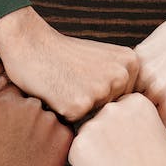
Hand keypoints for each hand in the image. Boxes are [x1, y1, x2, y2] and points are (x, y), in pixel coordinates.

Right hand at [0, 8, 136, 121]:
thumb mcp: (103, 58)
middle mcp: (121, 76)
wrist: (28, 42)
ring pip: (94, 119)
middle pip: (112, 111)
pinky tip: (55, 92)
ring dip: (78, 110)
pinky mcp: (79, 105)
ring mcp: (101, 91)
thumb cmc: (63, 54)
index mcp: (131, 63)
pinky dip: (62, 113)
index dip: (102, 93)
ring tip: (65, 85)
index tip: (86, 75)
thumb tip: (137, 114)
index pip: (125, 99)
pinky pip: (74, 123)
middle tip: (72, 80)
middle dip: (92, 105)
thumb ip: (122, 80)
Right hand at [0, 83, 70, 165]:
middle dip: (29, 113)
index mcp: (6, 103)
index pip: (13, 87)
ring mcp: (50, 121)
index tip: (13, 112)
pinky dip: (56, 140)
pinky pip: (63, 130)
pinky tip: (42, 156)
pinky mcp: (66, 137)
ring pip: (50, 114)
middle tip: (21, 137)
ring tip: (31, 150)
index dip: (13, 101)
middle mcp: (30, 107)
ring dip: (43, 126)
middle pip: (34, 99)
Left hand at [68, 93, 165, 165]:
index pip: (120, 111)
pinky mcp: (78, 147)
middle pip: (101, 121)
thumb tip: (121, 118)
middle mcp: (114, 108)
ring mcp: (94, 126)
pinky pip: (77, 154)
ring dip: (96, 152)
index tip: (137, 150)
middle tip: (126, 163)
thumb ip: (137, 121)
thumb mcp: (159, 134)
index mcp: (136, 102)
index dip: (126, 133)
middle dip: (108, 139)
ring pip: (87, 137)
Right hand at [134, 3, 165, 125]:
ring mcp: (145, 72)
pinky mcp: (137, 56)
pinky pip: (128, 74)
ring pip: (127, 93)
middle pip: (138, 110)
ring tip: (142, 86)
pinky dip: (131, 75)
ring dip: (131, 92)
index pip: (154, 124)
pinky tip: (142, 70)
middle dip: (139, 109)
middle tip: (143, 104)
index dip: (151, 122)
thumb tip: (154, 122)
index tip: (150, 117)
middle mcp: (157, 90)